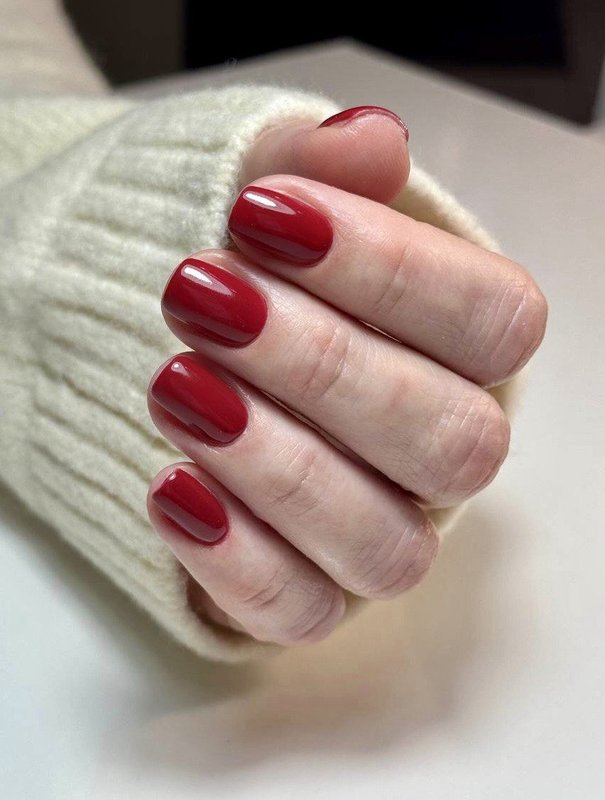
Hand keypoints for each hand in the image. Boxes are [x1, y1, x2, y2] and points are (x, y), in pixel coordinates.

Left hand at [146, 108, 547, 644]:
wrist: (135, 330)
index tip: (269, 217)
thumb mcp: (257, 187)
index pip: (494, 322)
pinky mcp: (301, 586)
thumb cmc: (217, 257)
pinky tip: (173, 486)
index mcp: (459, 348)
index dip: (393, 271)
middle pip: (452, 441)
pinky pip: (301, 610)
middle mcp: (436, 450)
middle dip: (326, 367)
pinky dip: (236, 558)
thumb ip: (319, 166)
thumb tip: (371, 142)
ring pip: (386, 546)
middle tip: (209, 298)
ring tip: (179, 385)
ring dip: (280, 466)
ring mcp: (375, 528)